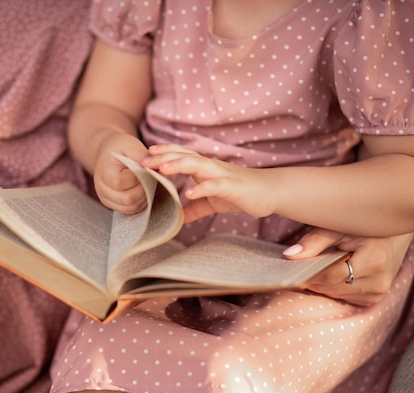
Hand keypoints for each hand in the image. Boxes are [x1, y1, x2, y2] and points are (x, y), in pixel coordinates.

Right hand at [93, 134, 149, 213]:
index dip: (140, 178)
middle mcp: (101, 188)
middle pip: (127, 198)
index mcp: (104, 171)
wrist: (109, 153)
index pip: (122, 182)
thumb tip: (157, 171)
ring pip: (130, 207)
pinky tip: (144, 190)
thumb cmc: (121, 148)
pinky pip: (130, 210)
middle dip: (145, 189)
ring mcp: (106, 198)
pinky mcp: (112, 205)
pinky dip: (141, 202)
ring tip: (149, 183)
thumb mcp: (132, 146)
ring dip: (145, 197)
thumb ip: (144, 158)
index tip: (148, 169)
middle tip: (152, 178)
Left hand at [142, 144, 275, 221]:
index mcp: (204, 168)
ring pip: (197, 165)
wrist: (269, 192)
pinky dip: (202, 188)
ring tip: (162, 169)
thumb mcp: (212, 202)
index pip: (180, 155)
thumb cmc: (240, 193)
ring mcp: (221, 175)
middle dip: (163, 157)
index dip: (163, 153)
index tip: (144, 155)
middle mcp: (210, 167)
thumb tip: (177, 219)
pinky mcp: (232, 186)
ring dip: (179, 165)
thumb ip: (194, 208)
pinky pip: (215, 186)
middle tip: (143, 161)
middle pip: (184, 156)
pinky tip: (189, 193)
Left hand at [283, 228, 413, 305]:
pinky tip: (333, 272)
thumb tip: (289, 255)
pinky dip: (335, 287)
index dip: (309, 272)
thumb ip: (314, 241)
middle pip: (332, 288)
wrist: (395, 232)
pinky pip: (346, 297)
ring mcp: (380, 292)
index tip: (292, 268)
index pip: (330, 276)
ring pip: (337, 294)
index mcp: (374, 261)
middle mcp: (380, 281)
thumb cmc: (363, 225)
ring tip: (319, 265)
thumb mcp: (339, 228)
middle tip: (300, 266)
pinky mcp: (376, 298)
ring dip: (324, 284)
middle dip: (314, 278)